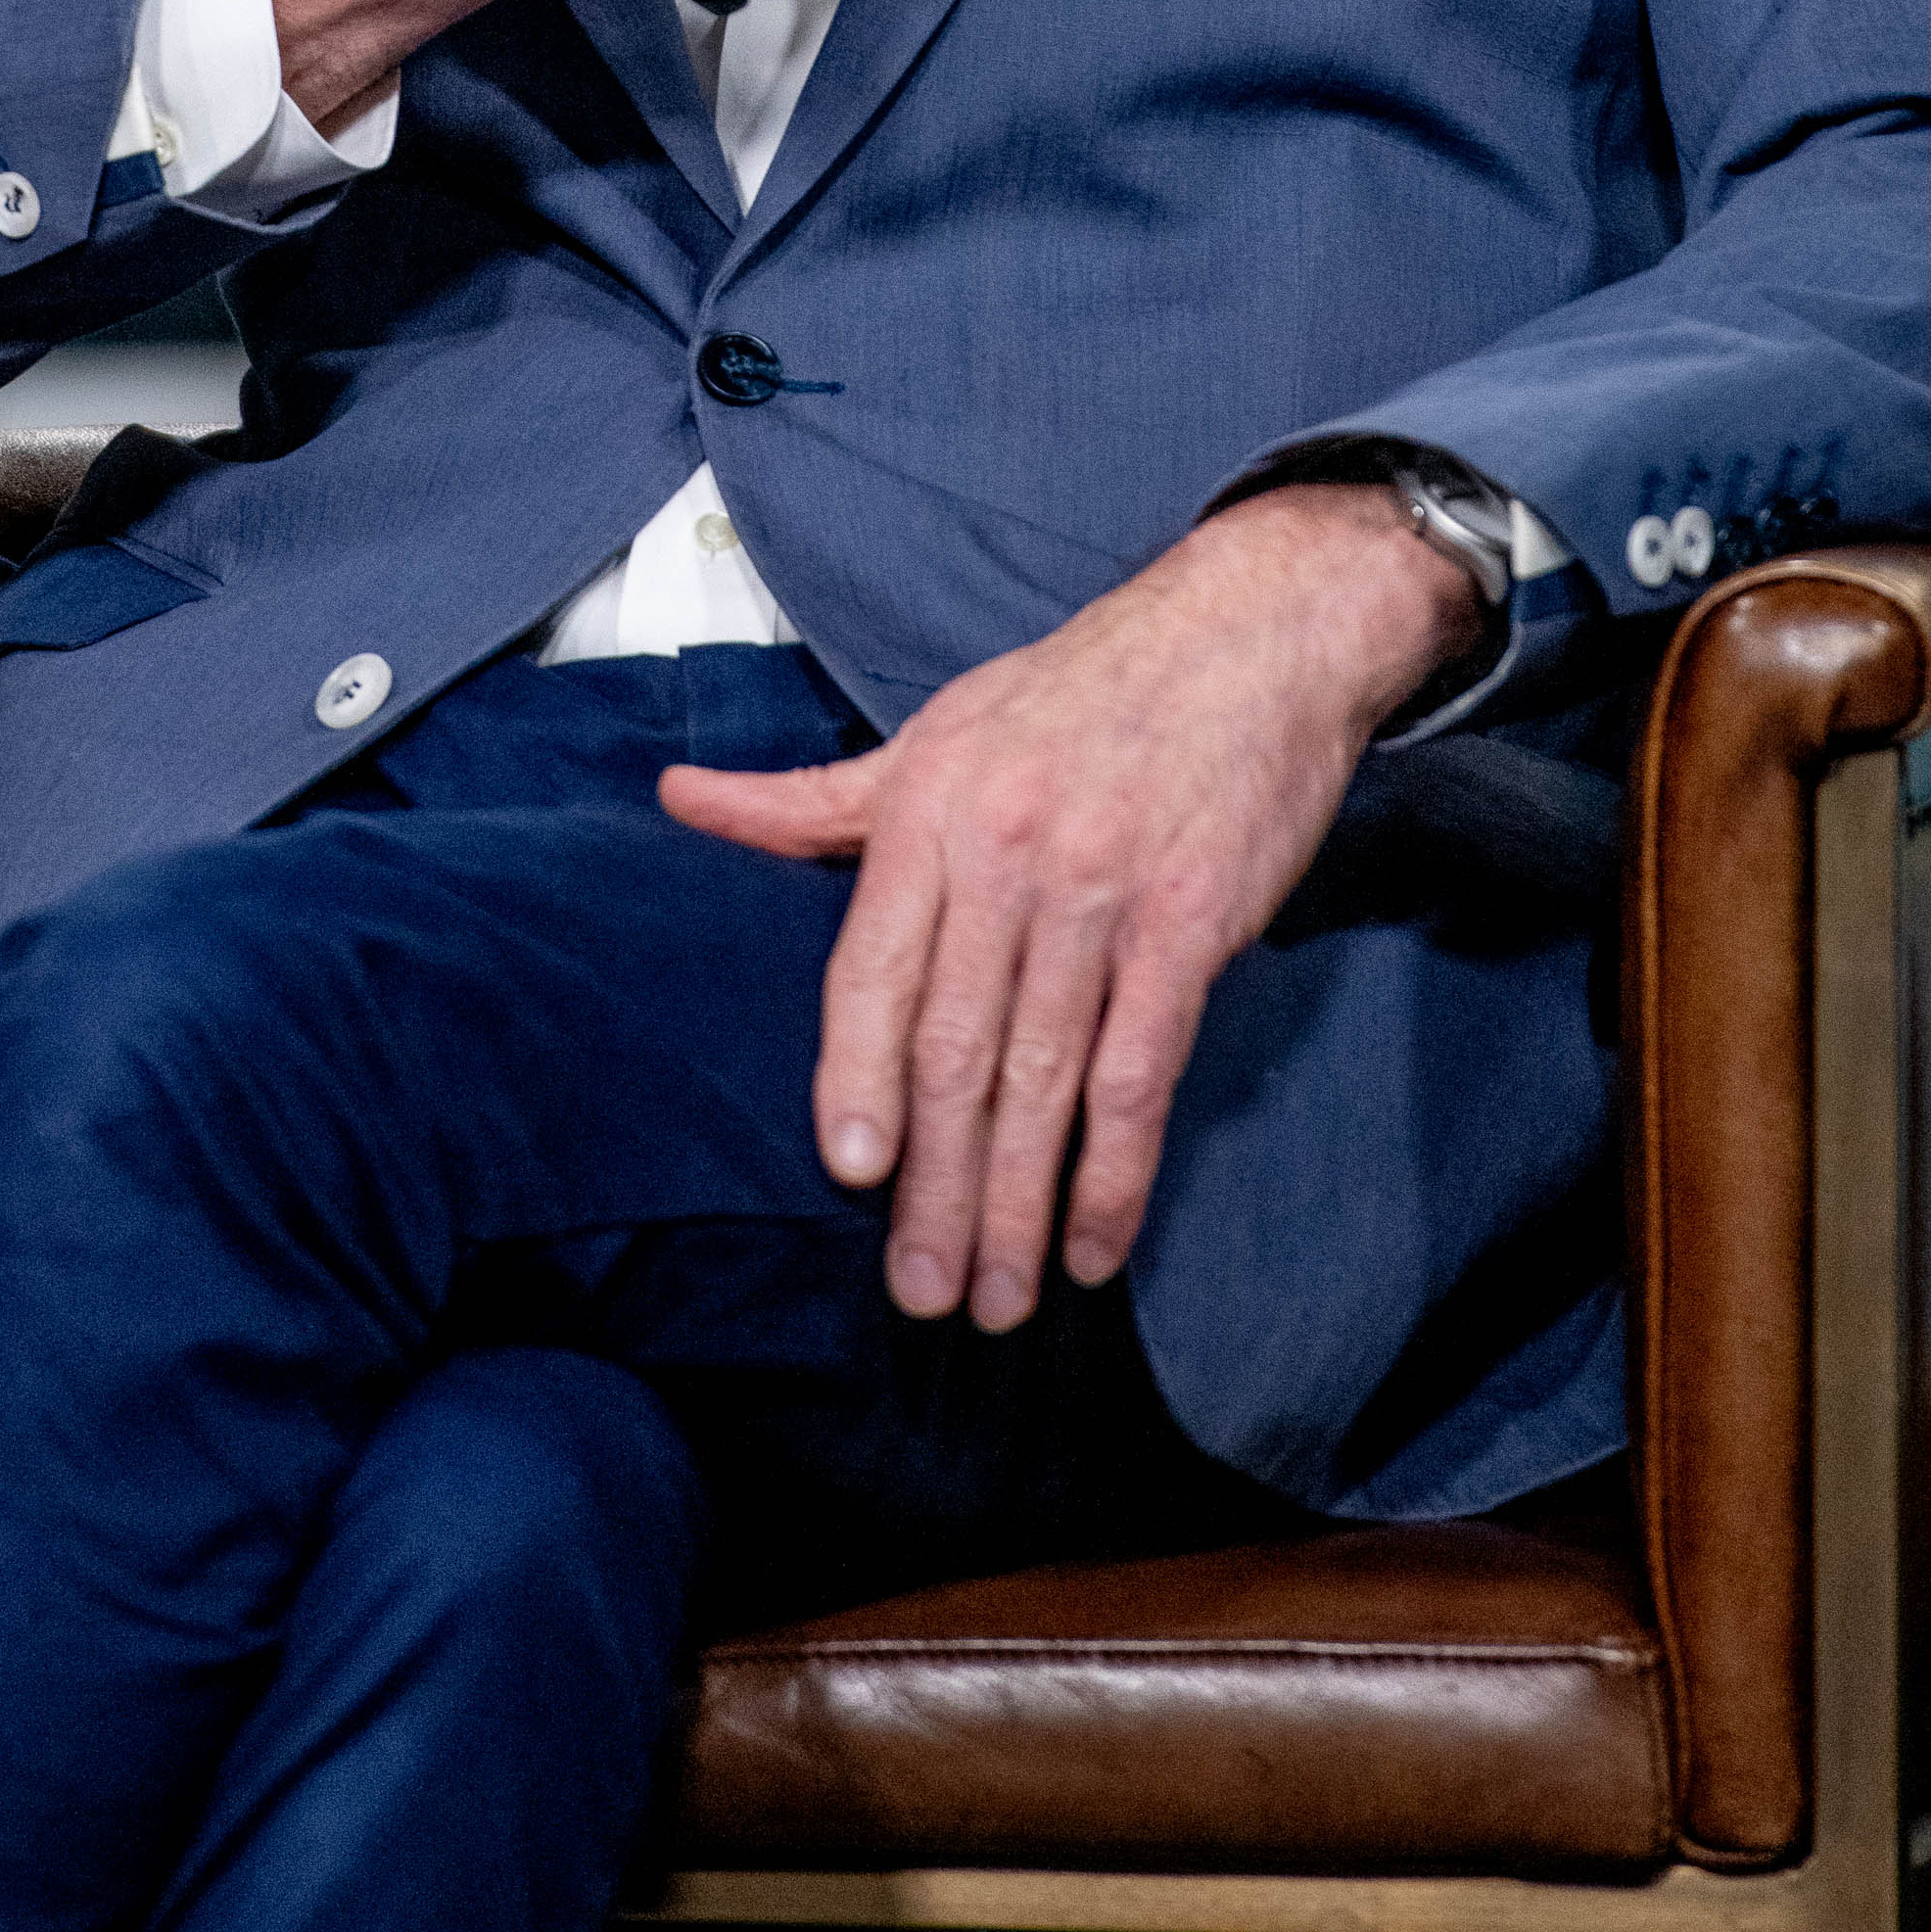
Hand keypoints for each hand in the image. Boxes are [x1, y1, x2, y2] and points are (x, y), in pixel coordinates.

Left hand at [658, 483, 1485, 1331]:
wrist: (1250, 633)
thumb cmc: (1080, 690)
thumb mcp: (935, 730)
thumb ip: (813, 798)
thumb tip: (680, 798)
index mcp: (931, 808)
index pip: (871, 971)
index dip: (857, 1081)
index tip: (852, 1176)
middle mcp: (1007, 852)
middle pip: (954, 1048)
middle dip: (934, 1186)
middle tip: (920, 1292)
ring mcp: (1102, 890)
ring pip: (1043, 1078)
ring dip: (1017, 1205)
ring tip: (995, 1297)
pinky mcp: (1193, 922)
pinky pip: (1142, 1072)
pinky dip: (1118, 1171)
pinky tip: (1096, 1243)